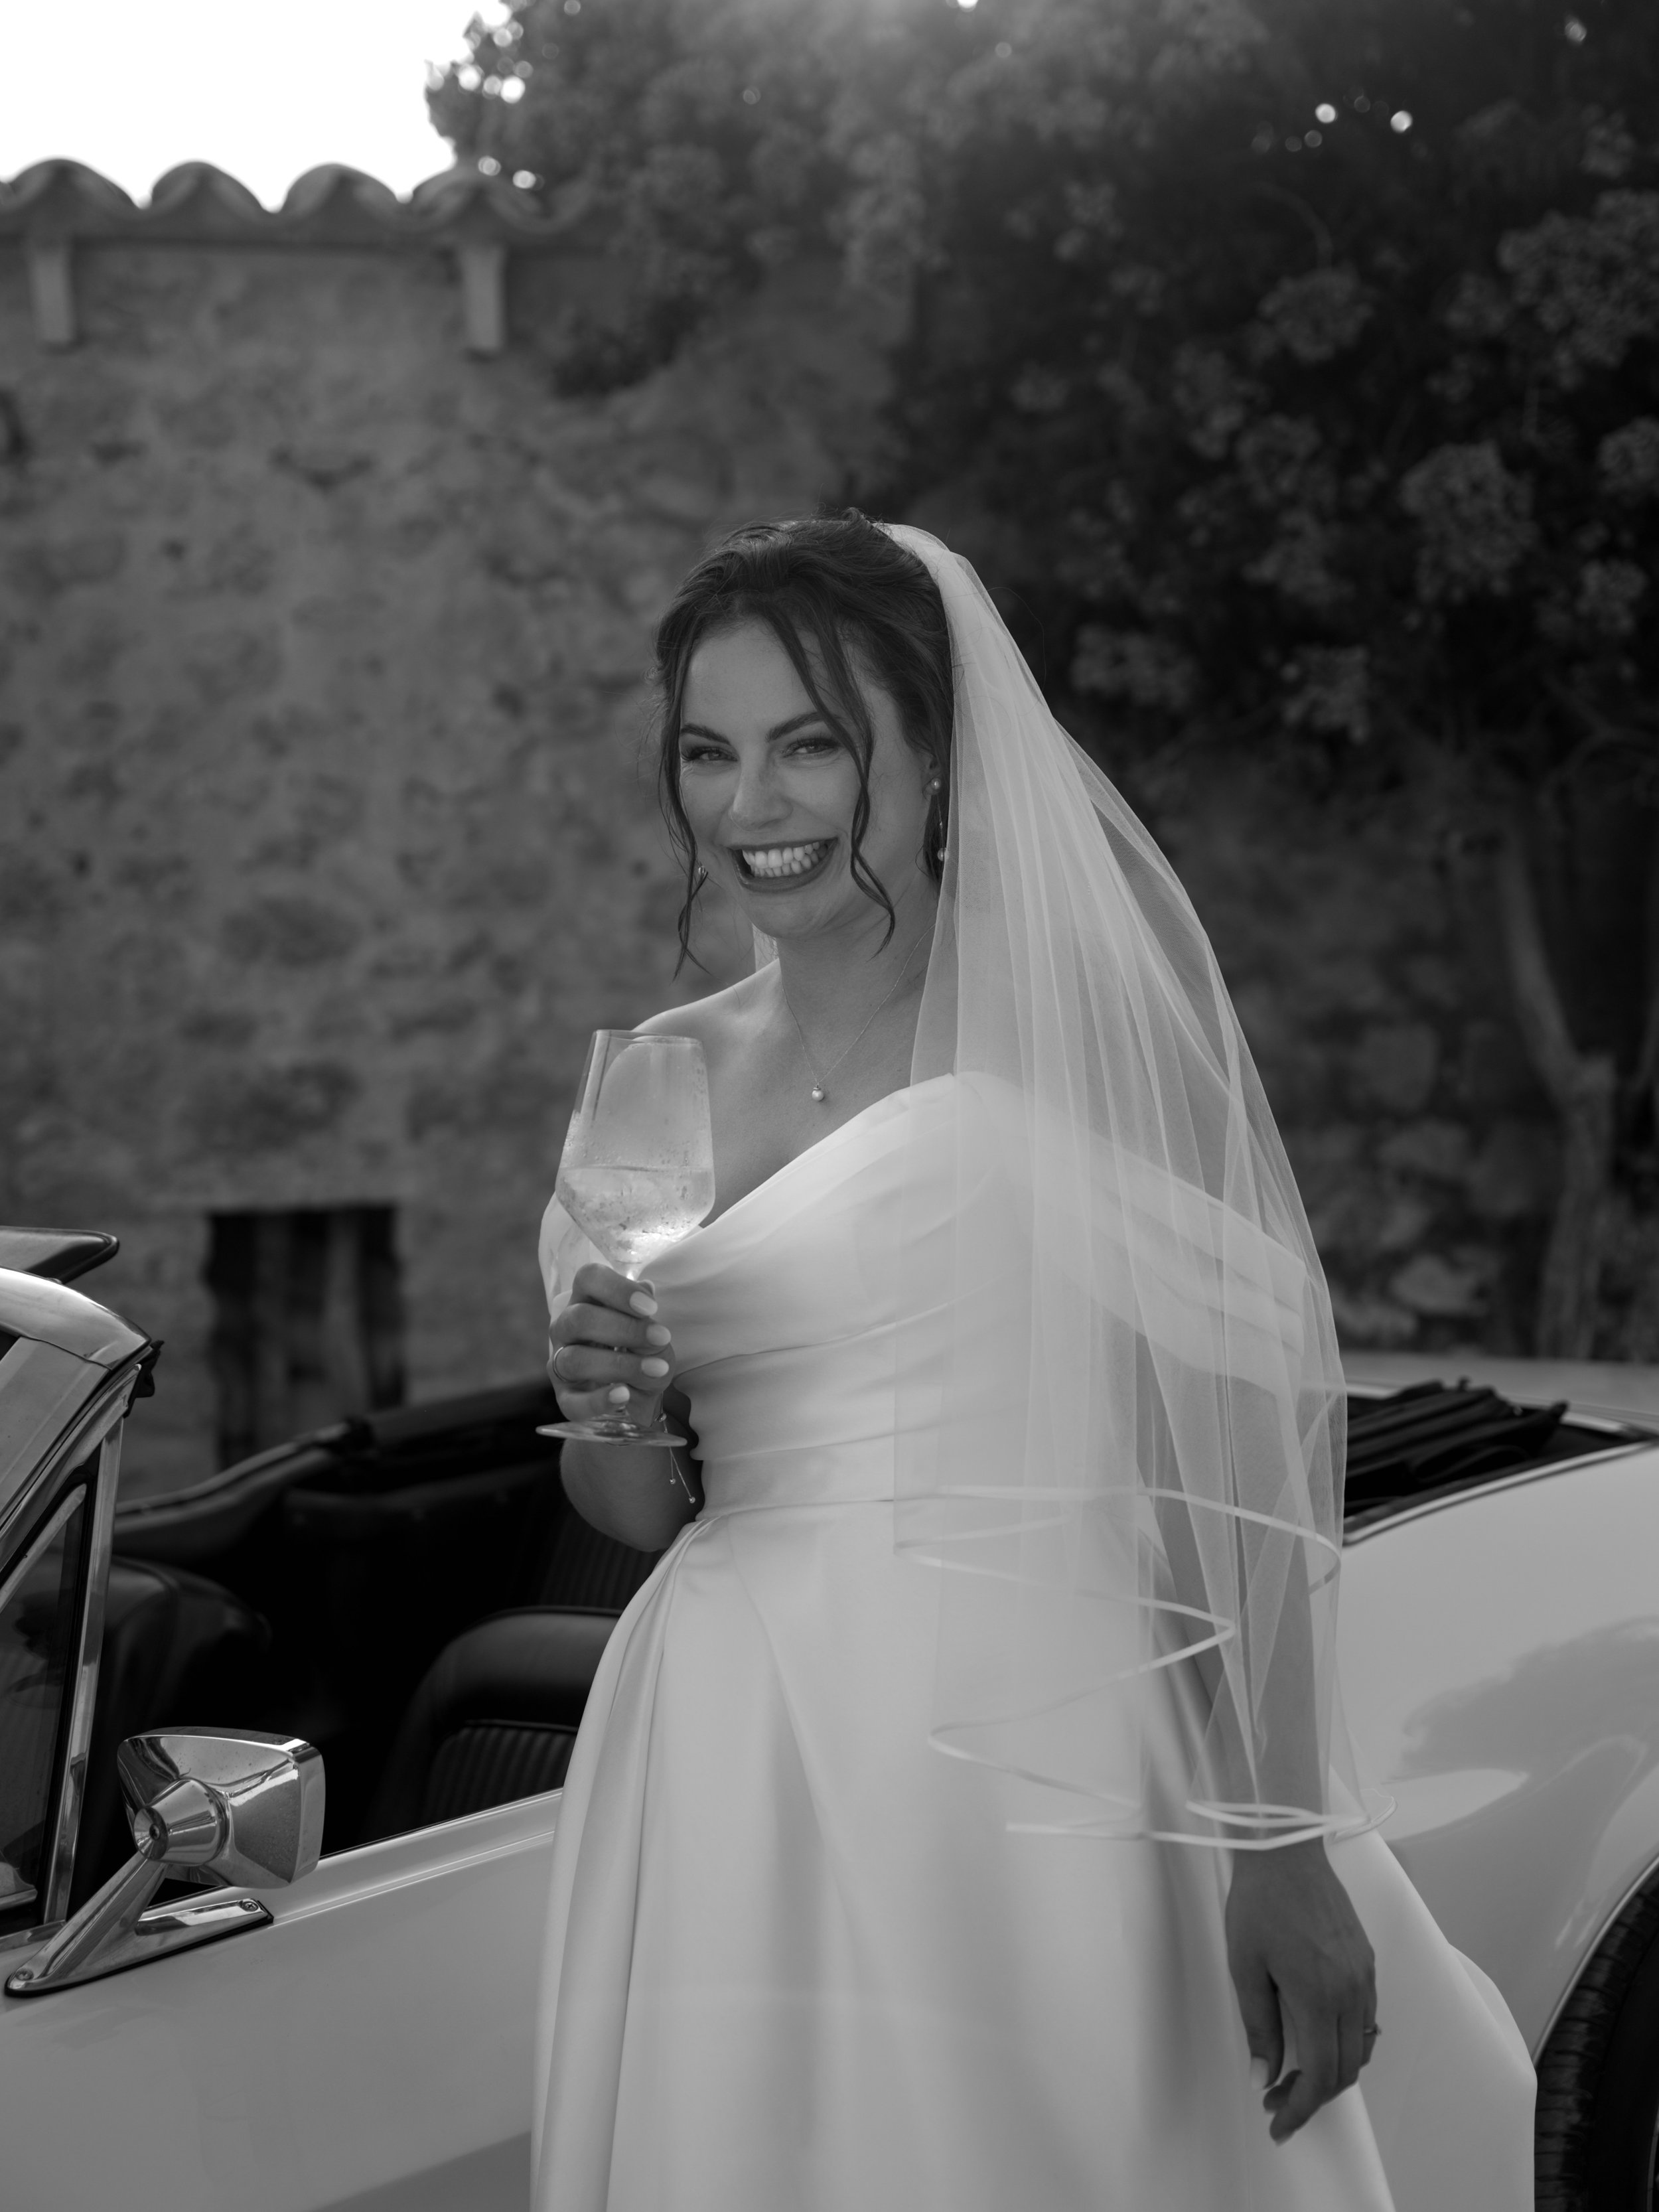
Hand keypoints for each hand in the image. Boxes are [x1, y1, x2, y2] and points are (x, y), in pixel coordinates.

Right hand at [547, 1262, 674, 1426]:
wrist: (639, 1396)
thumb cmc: (643, 1354)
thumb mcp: (654, 1337)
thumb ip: (647, 1320)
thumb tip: (646, 1292)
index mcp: (587, 1301)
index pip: (588, 1279)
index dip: (617, 1289)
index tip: (651, 1308)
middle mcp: (566, 1329)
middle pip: (579, 1318)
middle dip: (624, 1328)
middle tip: (661, 1338)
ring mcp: (561, 1364)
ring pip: (574, 1360)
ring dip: (619, 1364)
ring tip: (656, 1370)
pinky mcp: (565, 1399)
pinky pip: (573, 1402)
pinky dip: (600, 1400)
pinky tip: (625, 1395)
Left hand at [1225, 1838, 1377, 2143]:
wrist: (1284, 1850)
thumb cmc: (1258, 1903)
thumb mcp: (1245, 1967)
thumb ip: (1259, 2026)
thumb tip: (1264, 2075)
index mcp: (1320, 1996)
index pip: (1322, 2075)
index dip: (1301, 2107)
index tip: (1279, 2121)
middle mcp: (1351, 1991)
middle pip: (1347, 2068)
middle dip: (1314, 2095)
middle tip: (1278, 2099)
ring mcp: (1364, 1975)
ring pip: (1361, 2046)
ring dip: (1334, 2070)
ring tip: (1296, 2073)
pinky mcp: (1366, 1960)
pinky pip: (1367, 2017)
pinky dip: (1348, 2041)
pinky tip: (1322, 2037)